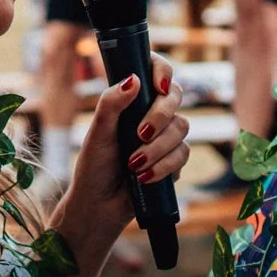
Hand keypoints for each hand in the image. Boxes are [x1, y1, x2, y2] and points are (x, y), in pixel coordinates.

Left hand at [61, 58, 190, 230]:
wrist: (99, 206)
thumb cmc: (94, 166)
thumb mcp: (97, 133)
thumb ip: (111, 104)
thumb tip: (133, 79)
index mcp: (131, 101)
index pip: (154, 71)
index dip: (162, 71)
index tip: (158, 86)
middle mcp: (150, 113)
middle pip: (175, 96)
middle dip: (160, 115)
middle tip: (140, 133)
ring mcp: (164, 136)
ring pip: (182, 126)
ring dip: (158, 147)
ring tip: (134, 164)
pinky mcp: (173, 160)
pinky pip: (183, 154)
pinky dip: (163, 166)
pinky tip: (144, 177)